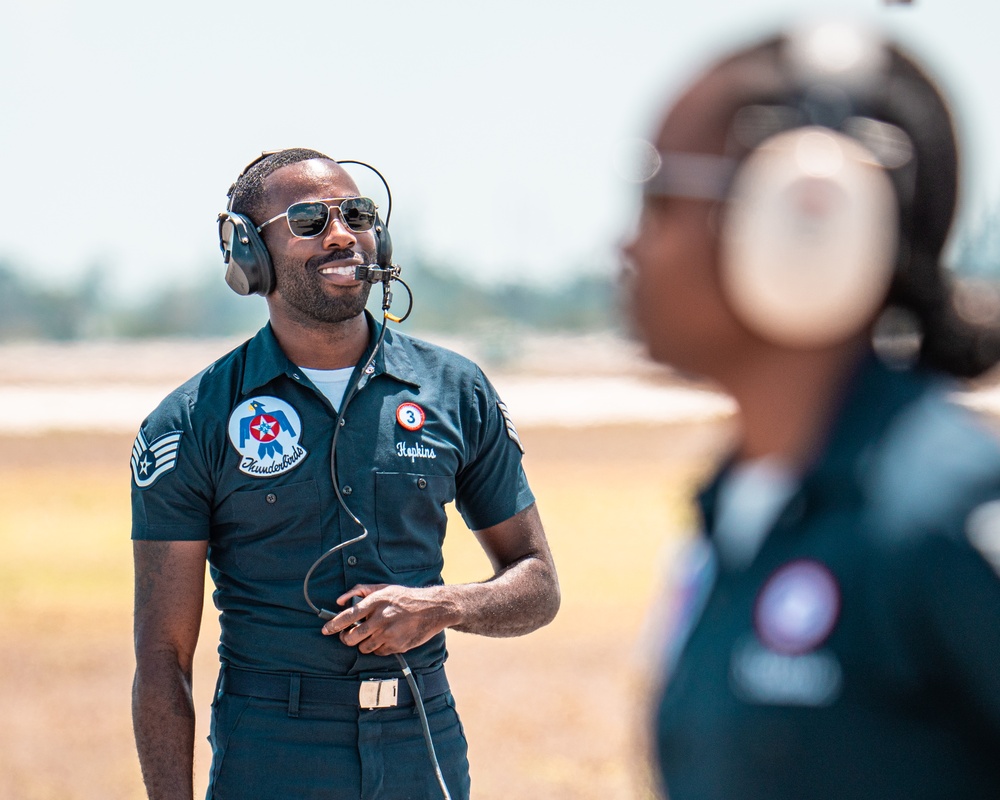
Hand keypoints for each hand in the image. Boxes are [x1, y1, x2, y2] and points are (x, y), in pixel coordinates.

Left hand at [320, 584, 458, 655]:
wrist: (432, 608)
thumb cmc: (405, 597)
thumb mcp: (384, 588)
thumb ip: (360, 591)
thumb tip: (340, 600)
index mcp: (376, 602)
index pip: (348, 616)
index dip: (334, 625)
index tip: (325, 630)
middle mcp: (381, 618)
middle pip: (352, 637)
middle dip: (347, 638)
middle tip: (349, 636)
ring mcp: (389, 634)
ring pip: (364, 647)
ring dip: (364, 643)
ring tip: (373, 634)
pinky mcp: (397, 646)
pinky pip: (378, 652)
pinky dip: (378, 647)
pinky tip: (386, 637)